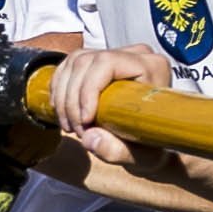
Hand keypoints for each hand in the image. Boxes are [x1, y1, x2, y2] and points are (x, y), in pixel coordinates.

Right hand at [41, 41, 173, 162]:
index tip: (85, 120)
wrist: (151, 141)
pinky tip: (63, 113)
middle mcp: (136, 55)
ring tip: (71, 125)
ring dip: (63, 97)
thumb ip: (117, 151)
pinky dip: (59, 91)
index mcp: (153, 67)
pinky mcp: (99, 62)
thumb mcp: (141, 157)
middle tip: (78, 130)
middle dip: (73, 99)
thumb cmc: (151, 145)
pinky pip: (69, 67)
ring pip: (74, 64)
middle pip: (85, 62)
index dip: (88, 90)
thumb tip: (89, 138)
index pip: (107, 62)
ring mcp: (115, 55)